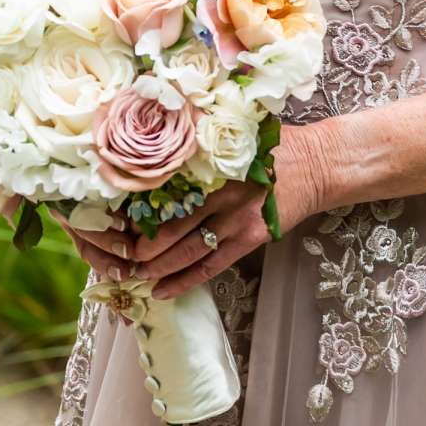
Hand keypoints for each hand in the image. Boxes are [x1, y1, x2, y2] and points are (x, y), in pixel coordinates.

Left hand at [53, 162, 303, 300]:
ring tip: (133, 277)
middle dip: (136, 246)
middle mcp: (219, 191)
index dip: (131, 210)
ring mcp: (236, 217)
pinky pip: (210, 266)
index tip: (108, 222)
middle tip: (113, 256)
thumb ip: (197, 145)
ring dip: (155, 268)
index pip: (160, 190)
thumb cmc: (271, 147)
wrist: (318, 164)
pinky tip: (163, 291)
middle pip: (166, 225)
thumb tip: (150, 154)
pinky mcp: (250, 237)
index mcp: (209, 163)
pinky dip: (184, 281)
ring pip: (184, 250)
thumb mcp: (232, 135)